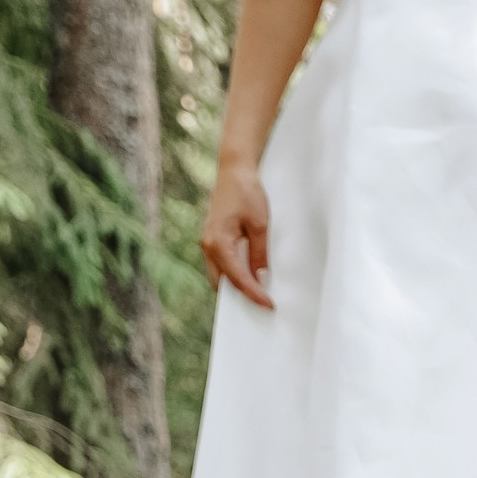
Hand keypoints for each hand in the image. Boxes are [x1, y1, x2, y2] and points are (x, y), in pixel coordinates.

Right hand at [200, 158, 273, 308]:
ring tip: (259, 293)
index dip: (254, 295)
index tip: (269, 306)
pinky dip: (233, 274)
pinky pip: (220, 264)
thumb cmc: (247, 193)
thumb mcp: (260, 226)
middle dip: (241, 296)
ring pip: (219, 275)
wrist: (234, 172)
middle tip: (263, 304)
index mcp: (218, 244)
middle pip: (223, 283)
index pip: (237, 279)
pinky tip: (250, 276)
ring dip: (236, 285)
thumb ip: (259, 254)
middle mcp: (208, 246)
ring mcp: (208, 243)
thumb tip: (261, 279)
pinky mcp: (212, 239)